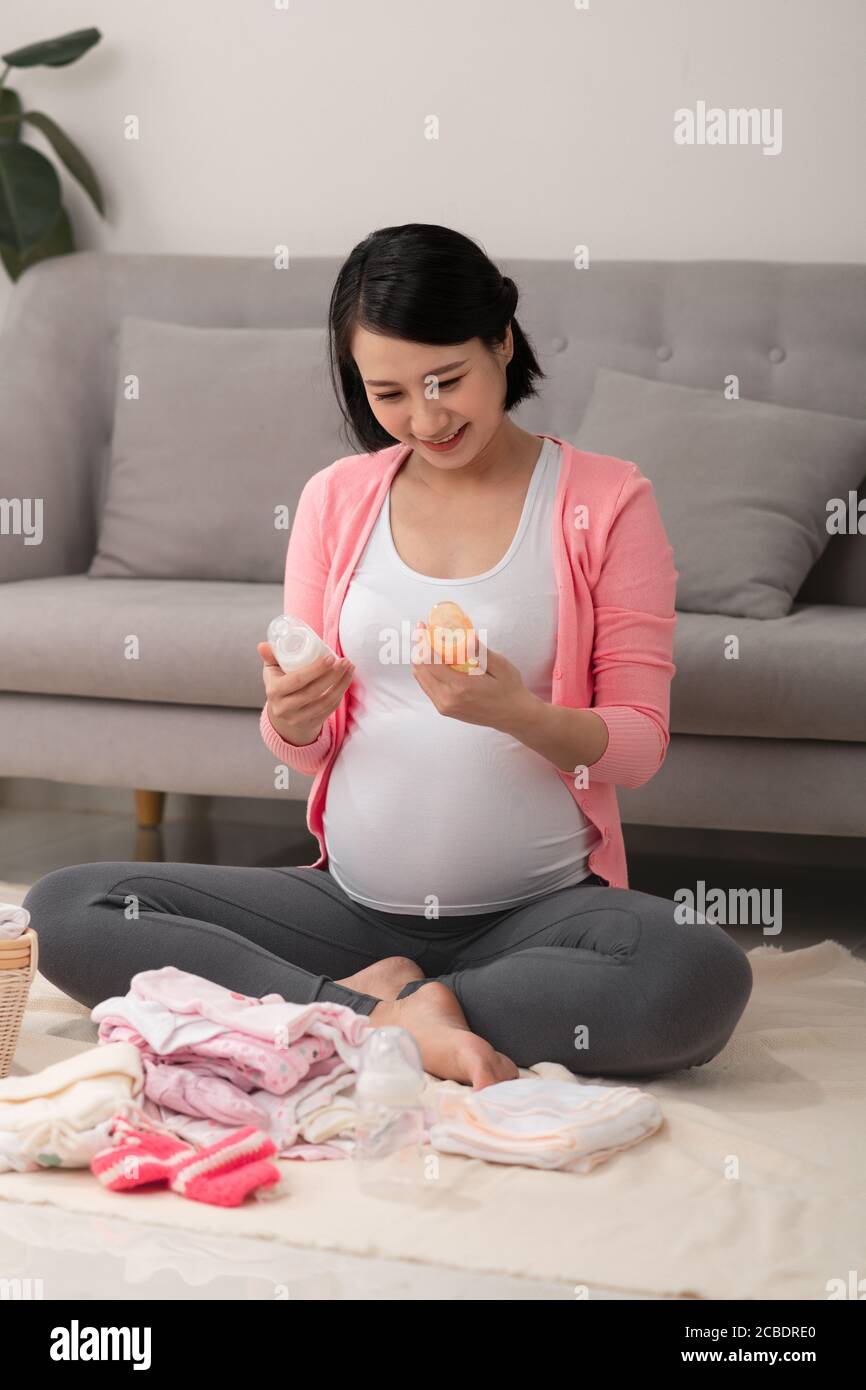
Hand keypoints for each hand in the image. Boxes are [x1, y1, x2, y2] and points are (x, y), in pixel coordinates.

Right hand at [257, 641, 353, 745]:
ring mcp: (298, 718)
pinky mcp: (311, 724)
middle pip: (313, 691)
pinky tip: (346, 681)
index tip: (330, 657)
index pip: (297, 680)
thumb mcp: (271, 671)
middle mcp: (284, 708)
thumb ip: (270, 656)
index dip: (316, 669)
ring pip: (325, 701)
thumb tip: (262, 645)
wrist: (282, 716)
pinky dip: (340, 694)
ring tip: (349, 668)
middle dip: (333, 675)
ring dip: (341, 684)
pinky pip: (329, 709)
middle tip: (344, 661)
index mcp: (274, 691)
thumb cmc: (279, 686)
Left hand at [410, 620, 533, 732]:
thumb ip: (481, 652)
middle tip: (422, 631)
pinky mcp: (445, 709)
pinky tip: (434, 660)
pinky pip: (428, 687)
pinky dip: (427, 671)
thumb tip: (468, 635)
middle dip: (419, 648)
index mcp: (461, 687)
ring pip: (421, 679)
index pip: (431, 662)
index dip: (424, 642)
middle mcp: (448, 699)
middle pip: (420, 670)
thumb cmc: (509, 690)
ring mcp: (444, 707)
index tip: (422, 626)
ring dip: (421, 659)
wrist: (513, 715)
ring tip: (427, 642)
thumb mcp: (500, 667)